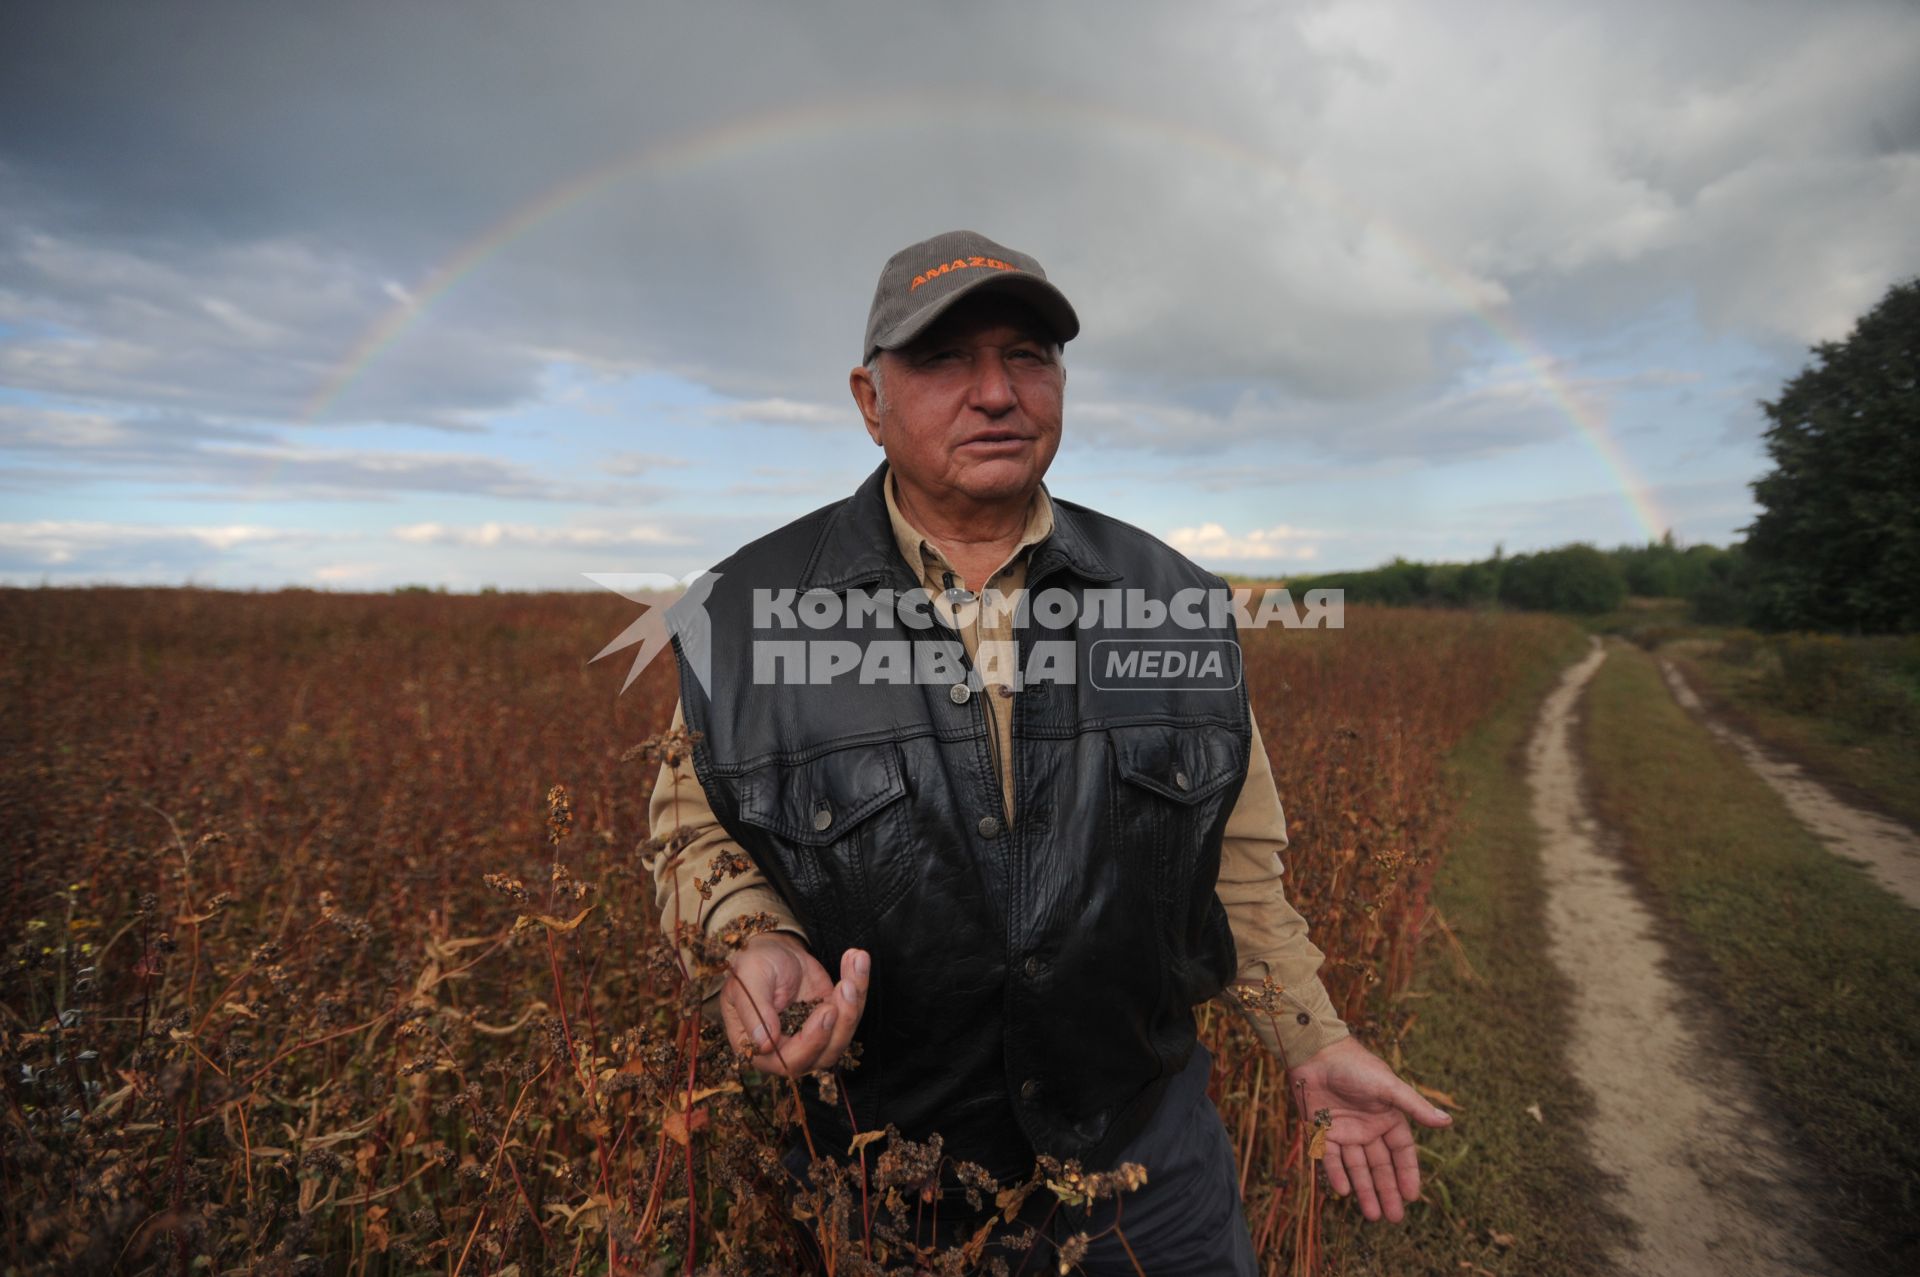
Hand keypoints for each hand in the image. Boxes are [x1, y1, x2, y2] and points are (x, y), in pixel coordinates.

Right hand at [718, 933, 869, 1077]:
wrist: (771, 951)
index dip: (812, 1041)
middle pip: (825, 1053)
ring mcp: (815, 1036)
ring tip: (855, 962)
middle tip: (846, 987)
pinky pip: (853, 1009)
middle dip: (843, 1021)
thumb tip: (764, 1042)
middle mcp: (789, 1051)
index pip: (789, 1061)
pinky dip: (859, 983)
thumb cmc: (751, 967)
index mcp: (760, 1050)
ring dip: (855, 1000)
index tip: (826, 1010)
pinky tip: (856, 959)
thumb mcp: (748, 981)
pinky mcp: (833, 1018)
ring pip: (844, 1033)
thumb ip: (754, 1011)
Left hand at [1288, 1036, 1452, 1222]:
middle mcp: (1368, 1128)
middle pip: (1380, 1166)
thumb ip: (1415, 1106)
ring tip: (1372, 1217)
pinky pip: (1331, 1158)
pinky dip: (1336, 1174)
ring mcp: (1345, 1130)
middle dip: (1387, 1191)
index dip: (1407, 1173)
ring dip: (1365, 1190)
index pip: (1402, 1152)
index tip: (1412, 1196)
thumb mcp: (1388, 1087)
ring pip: (1357, 1167)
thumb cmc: (1356, 1066)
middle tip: (1394, 1218)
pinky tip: (1344, 1192)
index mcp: (1388, 1117)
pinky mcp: (1322, 1131)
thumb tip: (1448, 1122)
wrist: (1315, 1053)